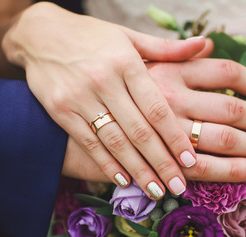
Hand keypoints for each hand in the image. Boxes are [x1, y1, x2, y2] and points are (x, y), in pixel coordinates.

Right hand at [1, 2, 206, 198]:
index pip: (157, 108)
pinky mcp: (61, 110)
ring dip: (138, 170)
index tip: (189, 161)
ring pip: (115, 142)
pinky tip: (123, 180)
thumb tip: (205, 45)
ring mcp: (80, 97)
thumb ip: (167, 48)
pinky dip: (107, 163)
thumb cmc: (93, 37)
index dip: (174, 137)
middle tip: (179, 187)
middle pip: (139, 131)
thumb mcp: (129, 36)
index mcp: (126, 63)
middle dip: (161, 163)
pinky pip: (89, 142)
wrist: (40, 35)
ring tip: (156, 191)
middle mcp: (104, 81)